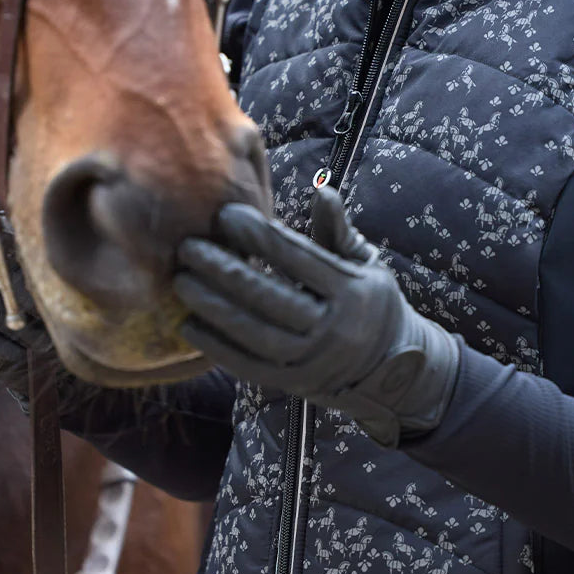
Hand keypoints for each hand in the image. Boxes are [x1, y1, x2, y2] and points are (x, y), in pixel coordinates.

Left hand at [174, 188, 459, 446]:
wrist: (392, 370)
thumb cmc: (371, 301)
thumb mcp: (365, 263)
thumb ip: (337, 229)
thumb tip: (321, 189)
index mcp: (352, 290)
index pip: (298, 257)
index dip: (259, 235)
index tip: (225, 214)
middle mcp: (333, 328)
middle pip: (269, 296)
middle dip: (224, 270)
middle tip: (189, 247)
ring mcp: (312, 361)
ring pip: (253, 332)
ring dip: (212, 306)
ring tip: (181, 281)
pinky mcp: (292, 384)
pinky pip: (247, 365)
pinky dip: (215, 346)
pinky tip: (188, 323)